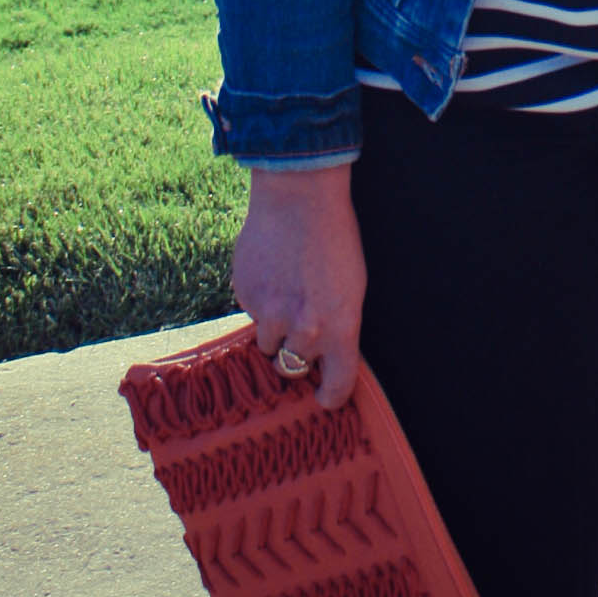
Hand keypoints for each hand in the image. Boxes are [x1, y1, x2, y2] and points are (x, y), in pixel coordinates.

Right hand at [229, 163, 366, 411]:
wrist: (299, 198)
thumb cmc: (335, 239)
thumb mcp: (351, 288)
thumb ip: (337, 326)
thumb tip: (326, 354)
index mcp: (340, 330)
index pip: (337, 386)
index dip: (330, 397)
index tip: (324, 398)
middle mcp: (305, 332)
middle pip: (295, 365)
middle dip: (298, 351)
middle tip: (301, 324)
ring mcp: (271, 317)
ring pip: (269, 345)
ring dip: (275, 329)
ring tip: (284, 293)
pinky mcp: (246, 298)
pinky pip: (251, 314)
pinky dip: (259, 301)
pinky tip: (271, 271)